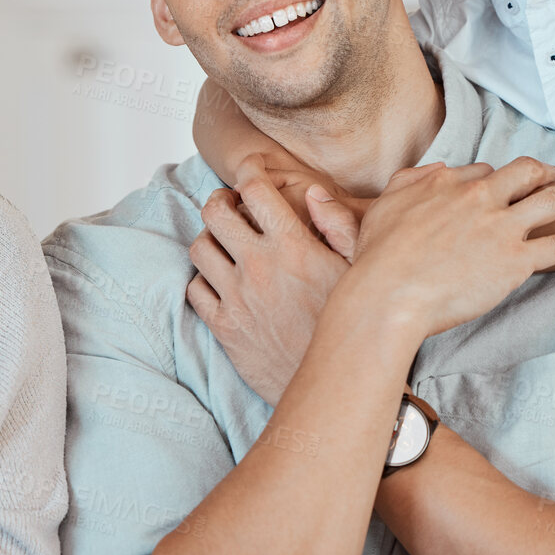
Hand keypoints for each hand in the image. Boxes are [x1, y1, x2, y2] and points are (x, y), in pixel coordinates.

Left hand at [187, 156, 353, 403]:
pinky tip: (220, 280)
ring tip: (224, 242)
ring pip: (199, 248)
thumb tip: (314, 192)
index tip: (251, 172)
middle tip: (231, 204)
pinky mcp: (224, 327)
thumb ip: (339, 225)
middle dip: (220, 200)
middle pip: (215, 212)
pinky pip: (195, 289)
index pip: (255, 189)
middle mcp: (258, 266)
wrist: (336, 382)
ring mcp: (236, 297)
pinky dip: (203, 278)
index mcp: (292, 246)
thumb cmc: (352, 323)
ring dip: (209, 238)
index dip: (250, 171)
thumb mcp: (359, 269)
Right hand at [346, 157, 554, 338]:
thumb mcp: (384, 206)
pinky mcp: (516, 260)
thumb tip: (436, 170)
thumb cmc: (379, 258)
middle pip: (527, 171)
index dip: (498, 181)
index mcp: (448, 184)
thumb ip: (410, 182)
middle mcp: (480, 198)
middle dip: (549, 171)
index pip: (484, 172)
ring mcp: (501, 228)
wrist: (388, 294)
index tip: (504, 191)